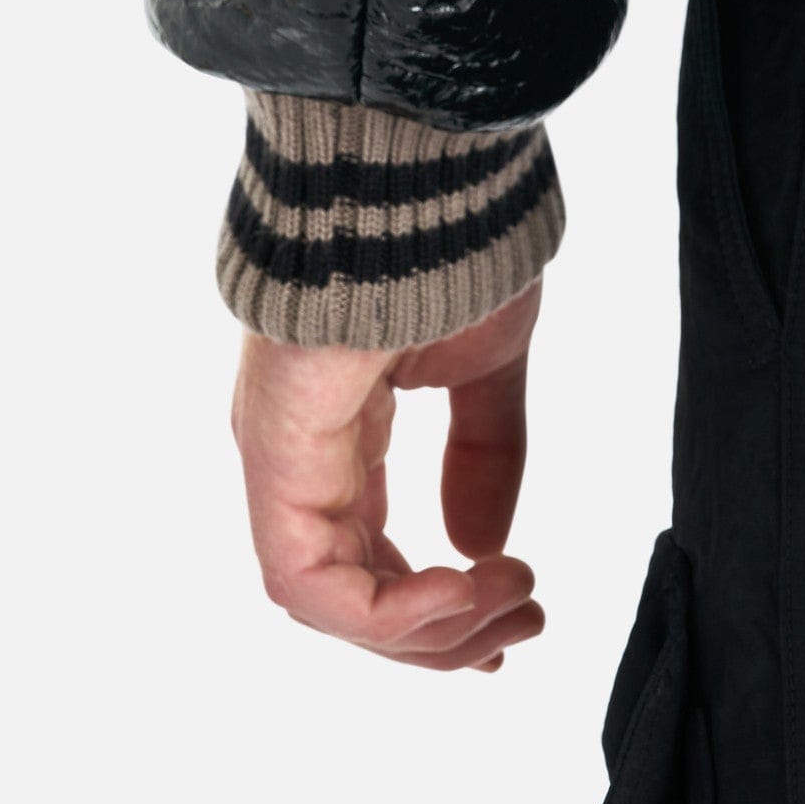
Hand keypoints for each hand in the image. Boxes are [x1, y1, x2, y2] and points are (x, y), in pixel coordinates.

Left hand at [231, 281, 545, 671]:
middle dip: (445, 633)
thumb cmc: (444, 242)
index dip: (441, 607)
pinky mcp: (276, 450)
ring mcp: (281, 453)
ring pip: (326, 599)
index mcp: (340, 431)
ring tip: (510, 602)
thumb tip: (482, 547)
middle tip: (527, 623)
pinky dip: (385, 613)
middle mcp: (300, 453)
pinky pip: (306, 576)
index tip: (521, 606)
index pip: (368, 555)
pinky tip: (461, 588)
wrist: (414, 170)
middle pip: (351, 592)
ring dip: (428, 630)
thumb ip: (485, 455)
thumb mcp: (485, 363)